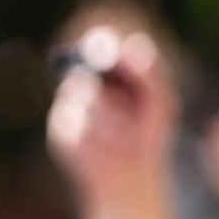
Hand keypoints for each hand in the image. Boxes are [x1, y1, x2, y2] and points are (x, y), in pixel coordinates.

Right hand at [46, 26, 177, 204]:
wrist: (130, 175)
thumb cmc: (146, 134)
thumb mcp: (160, 102)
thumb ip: (151, 73)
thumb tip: (133, 44)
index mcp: (107, 71)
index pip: (98, 45)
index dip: (102, 45)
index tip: (113, 54)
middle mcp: (84, 84)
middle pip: (84, 70)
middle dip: (106, 83)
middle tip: (122, 92)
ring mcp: (68, 107)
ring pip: (83, 98)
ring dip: (109, 114)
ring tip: (127, 132)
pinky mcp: (58, 132)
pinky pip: (74, 124)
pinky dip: (95, 134)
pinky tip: (108, 146)